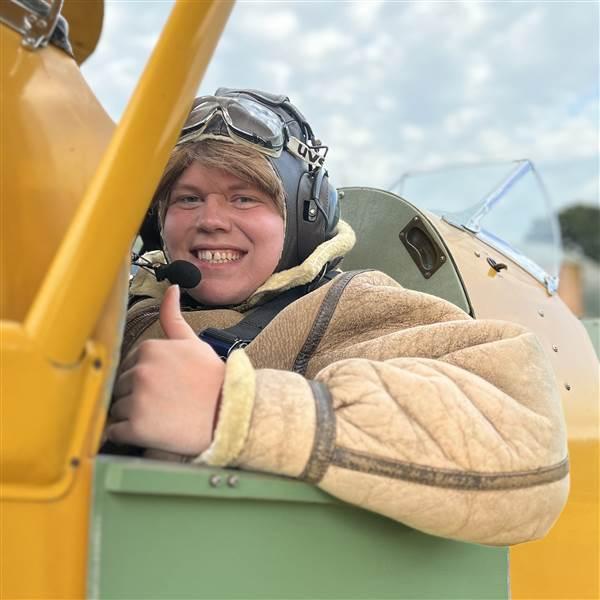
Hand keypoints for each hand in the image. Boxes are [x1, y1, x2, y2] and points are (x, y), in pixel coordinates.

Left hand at [107, 285, 224, 454]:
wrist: (229, 414)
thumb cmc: (212, 380)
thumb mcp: (194, 343)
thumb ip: (174, 317)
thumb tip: (172, 287)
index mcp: (149, 349)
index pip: (128, 365)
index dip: (144, 377)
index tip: (164, 385)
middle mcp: (140, 372)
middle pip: (120, 386)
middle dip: (136, 396)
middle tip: (165, 402)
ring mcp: (137, 400)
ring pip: (116, 409)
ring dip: (131, 415)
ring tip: (160, 417)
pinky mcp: (137, 428)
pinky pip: (115, 432)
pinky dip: (126, 434)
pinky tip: (149, 430)